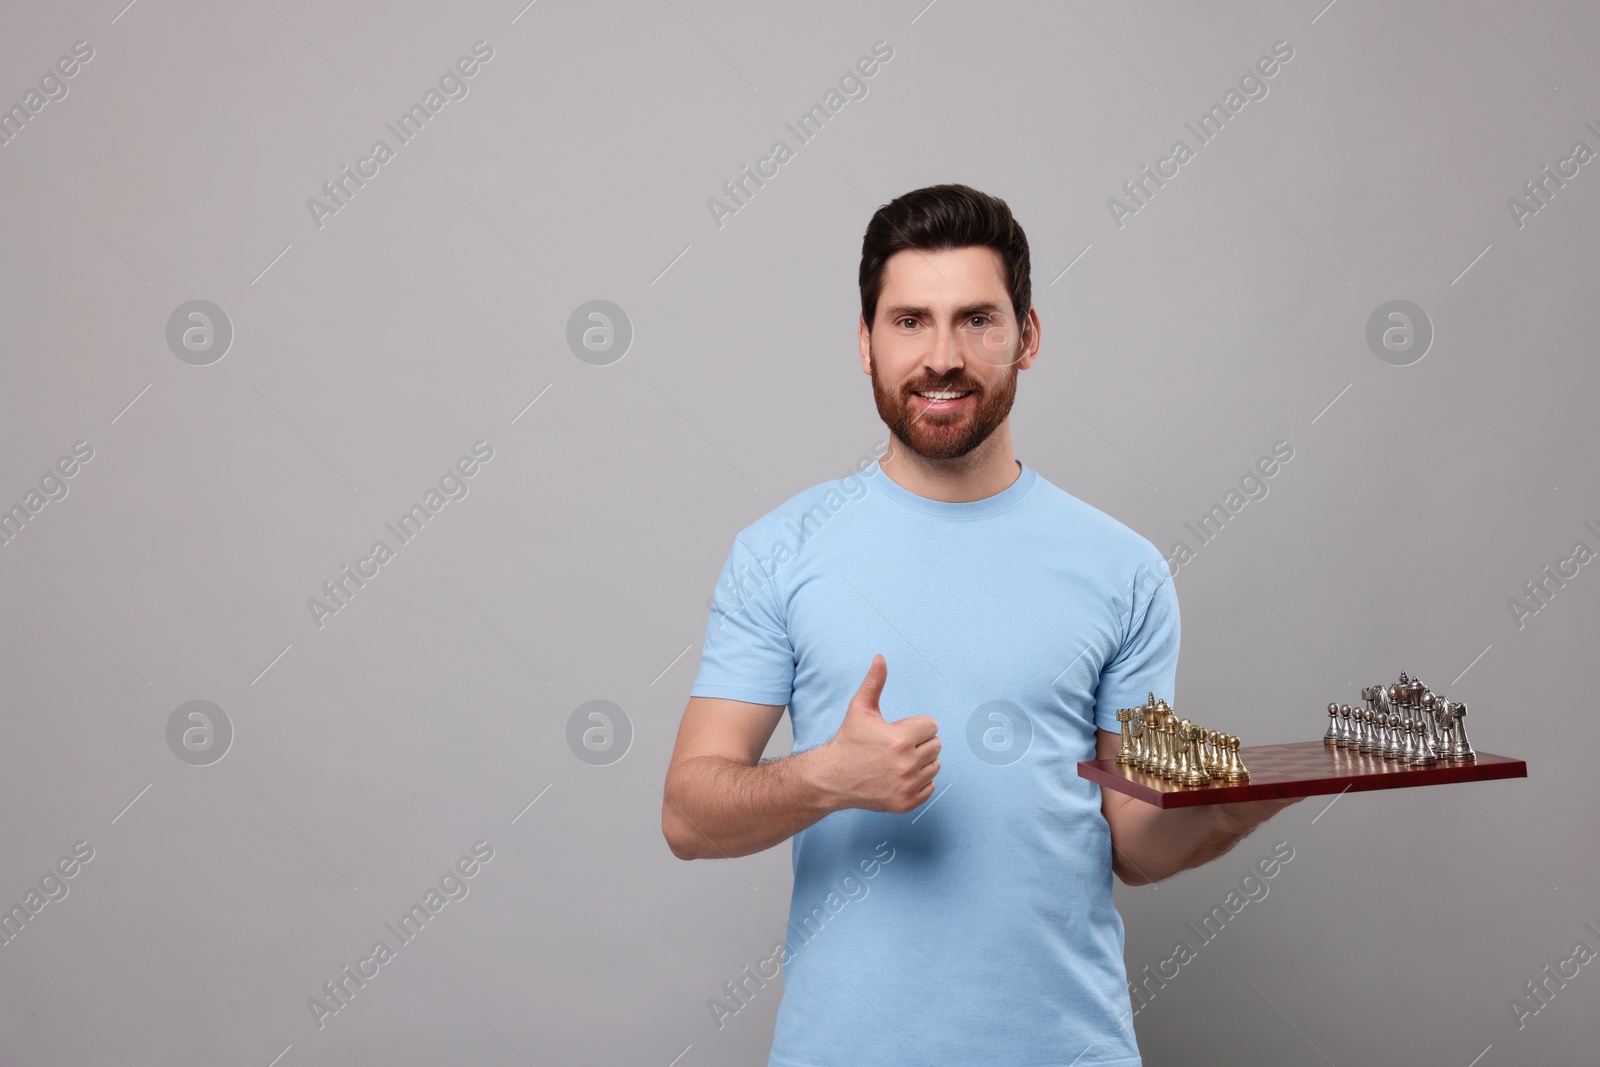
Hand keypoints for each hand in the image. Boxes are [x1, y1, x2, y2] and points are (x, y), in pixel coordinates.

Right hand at [813, 654, 940, 812]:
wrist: (832, 778)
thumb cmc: (848, 741)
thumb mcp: (860, 709)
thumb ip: (874, 682)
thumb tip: (880, 658)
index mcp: (900, 740)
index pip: (932, 725)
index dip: (915, 725)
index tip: (899, 730)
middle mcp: (906, 764)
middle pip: (936, 745)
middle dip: (919, 742)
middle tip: (897, 746)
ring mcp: (907, 786)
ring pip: (935, 766)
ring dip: (921, 761)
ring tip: (898, 760)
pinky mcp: (906, 803)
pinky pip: (930, 787)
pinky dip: (919, 781)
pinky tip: (899, 776)